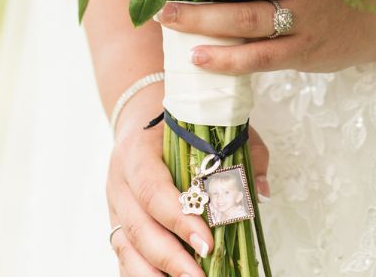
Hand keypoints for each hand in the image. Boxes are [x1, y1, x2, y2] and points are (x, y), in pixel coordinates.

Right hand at [107, 84, 269, 276]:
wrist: (140, 115)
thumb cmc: (178, 122)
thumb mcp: (210, 123)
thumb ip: (241, 151)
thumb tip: (261, 191)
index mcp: (137, 150)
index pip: (152, 188)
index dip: (178, 218)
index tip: (207, 241)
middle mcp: (119, 180)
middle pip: (138, 226)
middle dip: (170, 257)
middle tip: (199, 276)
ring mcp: (115, 205)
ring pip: (126, 247)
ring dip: (154, 273)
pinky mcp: (117, 223)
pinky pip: (124, 256)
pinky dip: (142, 274)